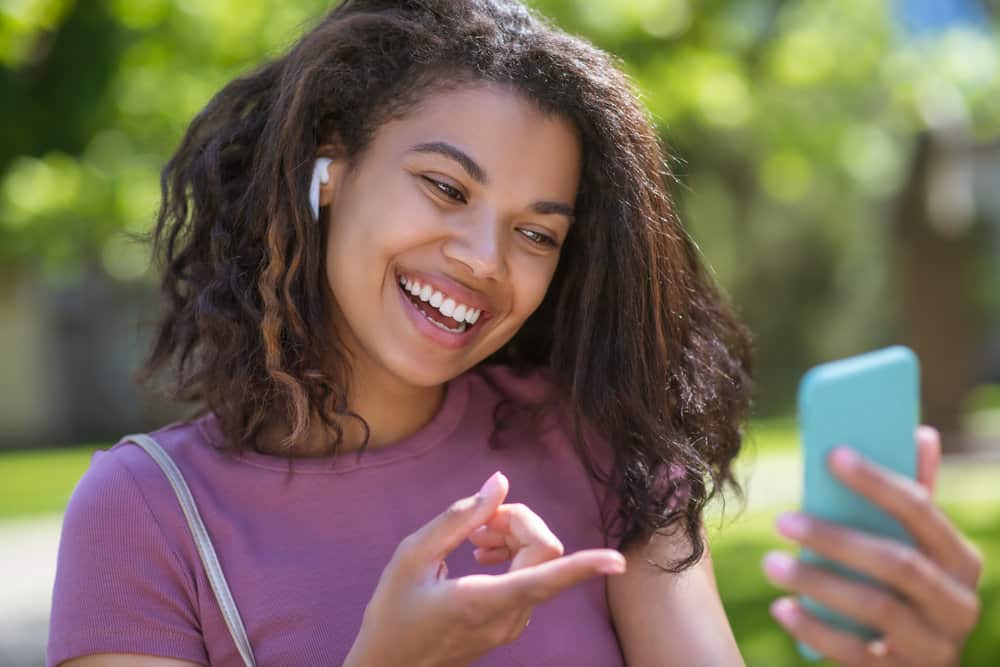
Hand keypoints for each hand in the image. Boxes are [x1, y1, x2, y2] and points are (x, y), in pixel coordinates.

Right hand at [343, 471, 625, 666]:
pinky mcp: (509, 626)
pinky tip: (478, 555)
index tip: (618, 561)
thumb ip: (459, 517)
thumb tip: (499, 483)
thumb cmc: (392, 613)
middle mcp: (509, 617)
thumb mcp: (413, 556)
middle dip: (519, 523)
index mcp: (485, 601)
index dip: (586, 566)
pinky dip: (511, 557)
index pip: (548, 578)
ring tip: (473, 538)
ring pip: (539, 565)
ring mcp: (512, 625)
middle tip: (477, 522)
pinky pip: (529, 580)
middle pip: (545, 552)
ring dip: (514, 538)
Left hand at [762, 426, 982, 665]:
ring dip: (816, 581)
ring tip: (770, 563)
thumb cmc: (905, 593)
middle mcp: (957, 603)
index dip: (876, 480)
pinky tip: (781, 608)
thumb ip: (912, 500)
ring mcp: (934, 646)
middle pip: (896, 562)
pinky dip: (814, 628)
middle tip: (782, 521)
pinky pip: (855, 653)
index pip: (921, 510)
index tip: (831, 454)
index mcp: (960, 560)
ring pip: (875, 607)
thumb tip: (920, 432)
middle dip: (835, 538)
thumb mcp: (914, 549)